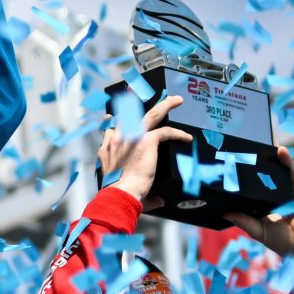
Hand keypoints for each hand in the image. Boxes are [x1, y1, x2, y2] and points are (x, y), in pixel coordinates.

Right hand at [97, 93, 191, 210]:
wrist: (119, 194)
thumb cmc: (119, 195)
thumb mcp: (123, 190)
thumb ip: (142, 190)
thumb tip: (159, 201)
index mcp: (108, 150)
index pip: (110, 130)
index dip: (112, 123)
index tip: (112, 119)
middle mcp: (118, 139)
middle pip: (127, 114)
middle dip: (132, 101)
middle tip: (135, 92)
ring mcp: (132, 137)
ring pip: (151, 115)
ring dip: (165, 106)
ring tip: (176, 100)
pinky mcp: (146, 140)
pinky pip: (165, 132)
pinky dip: (177, 134)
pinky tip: (186, 137)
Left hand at [227, 145, 293, 259]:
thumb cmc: (281, 240)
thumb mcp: (257, 230)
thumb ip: (243, 221)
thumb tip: (225, 213)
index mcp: (262, 200)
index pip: (251, 183)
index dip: (242, 173)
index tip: (229, 160)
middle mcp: (274, 191)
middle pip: (264, 171)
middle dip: (255, 158)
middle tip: (242, 144)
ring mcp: (287, 187)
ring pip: (277, 167)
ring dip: (270, 153)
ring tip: (261, 139)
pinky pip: (292, 170)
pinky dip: (287, 159)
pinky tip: (280, 150)